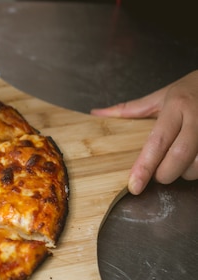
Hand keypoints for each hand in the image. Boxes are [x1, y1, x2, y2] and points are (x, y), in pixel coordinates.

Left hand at [91, 70, 197, 194]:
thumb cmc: (191, 90)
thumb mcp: (160, 96)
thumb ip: (130, 110)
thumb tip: (97, 114)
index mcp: (176, 106)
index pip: (157, 142)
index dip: (144, 167)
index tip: (134, 185)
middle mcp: (197, 117)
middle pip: (179, 157)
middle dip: (165, 173)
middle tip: (158, 173)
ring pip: (197, 165)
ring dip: (185, 172)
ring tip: (180, 161)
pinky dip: (197, 169)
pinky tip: (193, 159)